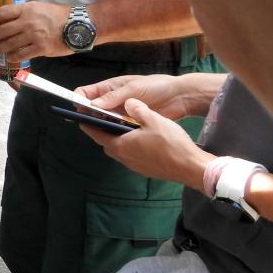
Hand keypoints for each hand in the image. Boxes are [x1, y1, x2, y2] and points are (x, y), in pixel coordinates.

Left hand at [0, 1, 71, 59]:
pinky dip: (12, 57)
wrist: (78, 25)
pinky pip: (21, 54)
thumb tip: (9, 18)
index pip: (3, 12)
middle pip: (2, 30)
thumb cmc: (60, 15)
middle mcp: (28, 22)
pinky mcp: (40, 48)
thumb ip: (25, 12)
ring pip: (9, 44)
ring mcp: (33, 36)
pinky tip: (9, 57)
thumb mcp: (40, 7)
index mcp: (27, 9)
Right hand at [77, 74, 194, 121]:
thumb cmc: (155, 86)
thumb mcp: (133, 88)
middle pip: (91, 109)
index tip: (78, 110)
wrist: (179, 97)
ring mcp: (120, 113)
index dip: (78, 100)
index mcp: (109, 88)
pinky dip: (113, 132)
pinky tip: (114, 137)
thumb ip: (114, 97)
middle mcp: (111, 101)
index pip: (86, 93)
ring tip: (101, 132)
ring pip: (102, 121)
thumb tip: (92, 105)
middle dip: (87, 115)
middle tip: (88, 124)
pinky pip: (116, 129)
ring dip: (100, 125)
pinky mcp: (129, 124)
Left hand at [78, 99, 208, 186]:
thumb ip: (137, 109)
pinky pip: (132, 156)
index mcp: (120, 145)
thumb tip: (128, 102)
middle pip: (107, 143)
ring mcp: (134, 166)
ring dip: (119, 139)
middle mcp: (123, 158)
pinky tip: (142, 139)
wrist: (190, 167)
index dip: (88, 124)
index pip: (96, 134)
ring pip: (120, 150)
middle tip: (107, 119)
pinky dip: (131, 147)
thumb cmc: (170, 143)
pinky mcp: (145, 170)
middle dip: (104, 131)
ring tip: (127, 127)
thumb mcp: (152, 119)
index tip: (82, 117)